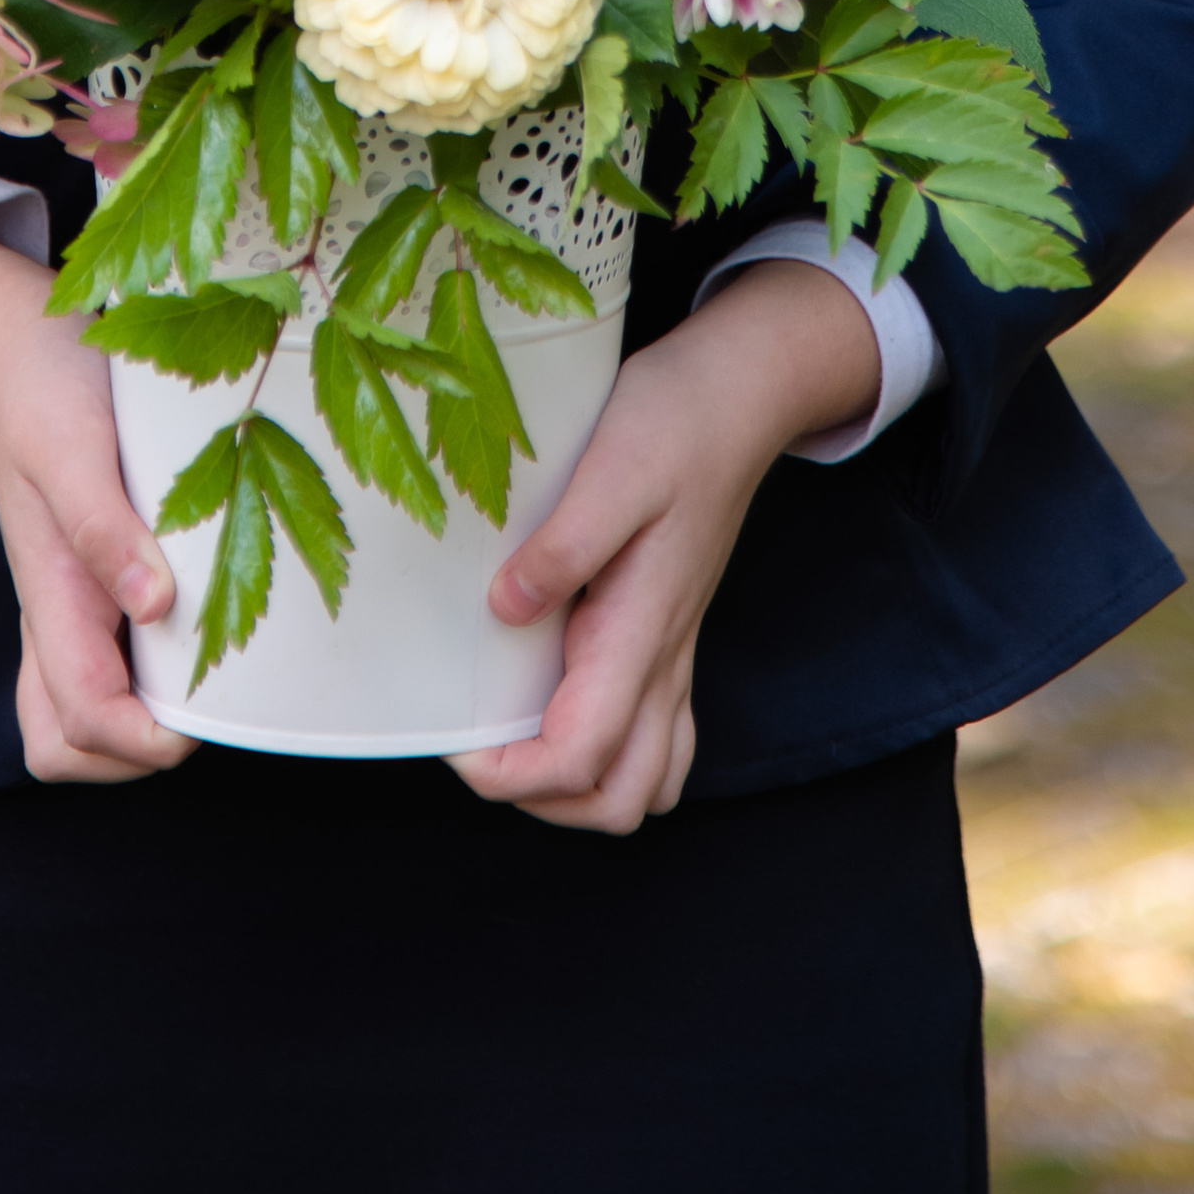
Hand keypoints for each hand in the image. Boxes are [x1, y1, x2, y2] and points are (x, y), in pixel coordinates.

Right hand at [0, 225, 195, 785]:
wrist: (12, 339)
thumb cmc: (43, 385)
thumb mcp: (74, 441)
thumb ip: (104, 524)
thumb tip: (155, 608)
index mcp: (50, 595)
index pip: (84, 719)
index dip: (147, 740)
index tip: (212, 708)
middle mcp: (55, 612)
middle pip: (69, 740)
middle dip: (136, 752)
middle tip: (209, 701)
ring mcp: (66, 601)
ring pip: (79, 712)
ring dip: (138, 721)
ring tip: (204, 675)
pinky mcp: (85, 577)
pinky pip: (104, 660)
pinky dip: (144, 672)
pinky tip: (191, 629)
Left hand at [449, 260, 878, 834]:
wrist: (742, 394)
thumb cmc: (677, 420)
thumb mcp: (613, 466)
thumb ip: (563, 546)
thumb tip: (506, 610)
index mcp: (640, 631)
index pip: (578, 758)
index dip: (507, 774)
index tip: (451, 738)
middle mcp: (663, 659)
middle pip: (617, 799)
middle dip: (543, 798)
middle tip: (479, 744)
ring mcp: (674, 652)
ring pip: (645, 779)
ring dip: (580, 787)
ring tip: (516, 738)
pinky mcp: (671, 632)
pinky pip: (656, 734)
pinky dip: (609, 750)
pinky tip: (561, 701)